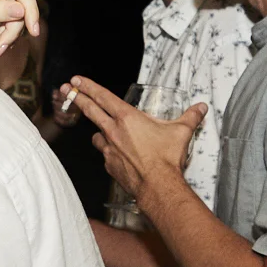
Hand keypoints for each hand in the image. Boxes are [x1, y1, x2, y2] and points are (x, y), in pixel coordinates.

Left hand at [68, 77, 206, 203]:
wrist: (158, 186)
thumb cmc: (166, 159)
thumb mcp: (181, 132)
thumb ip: (190, 117)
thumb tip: (201, 108)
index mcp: (127, 118)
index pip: (103, 97)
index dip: (88, 87)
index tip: (76, 80)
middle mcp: (114, 132)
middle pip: (90, 111)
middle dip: (76, 98)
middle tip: (65, 90)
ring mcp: (109, 149)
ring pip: (97, 135)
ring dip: (99, 132)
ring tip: (105, 132)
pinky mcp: (109, 165)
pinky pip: (105, 154)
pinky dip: (109, 152)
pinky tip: (119, 155)